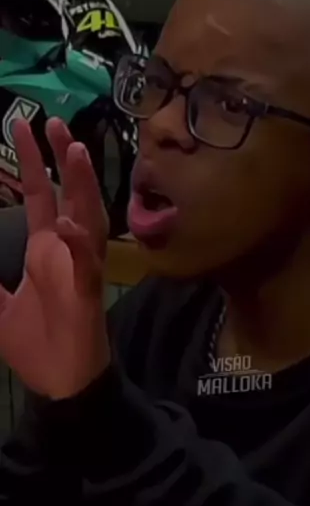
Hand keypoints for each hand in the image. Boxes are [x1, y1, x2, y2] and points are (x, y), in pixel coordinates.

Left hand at [0, 118, 109, 398]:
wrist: (61, 383)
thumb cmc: (36, 343)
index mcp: (45, 249)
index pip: (41, 195)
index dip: (34, 161)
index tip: (25, 126)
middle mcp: (66, 250)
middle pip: (69, 194)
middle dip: (62, 158)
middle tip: (54, 122)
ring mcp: (80, 268)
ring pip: (88, 218)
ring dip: (83, 187)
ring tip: (75, 151)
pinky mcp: (88, 294)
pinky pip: (87, 264)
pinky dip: (80, 244)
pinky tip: (69, 224)